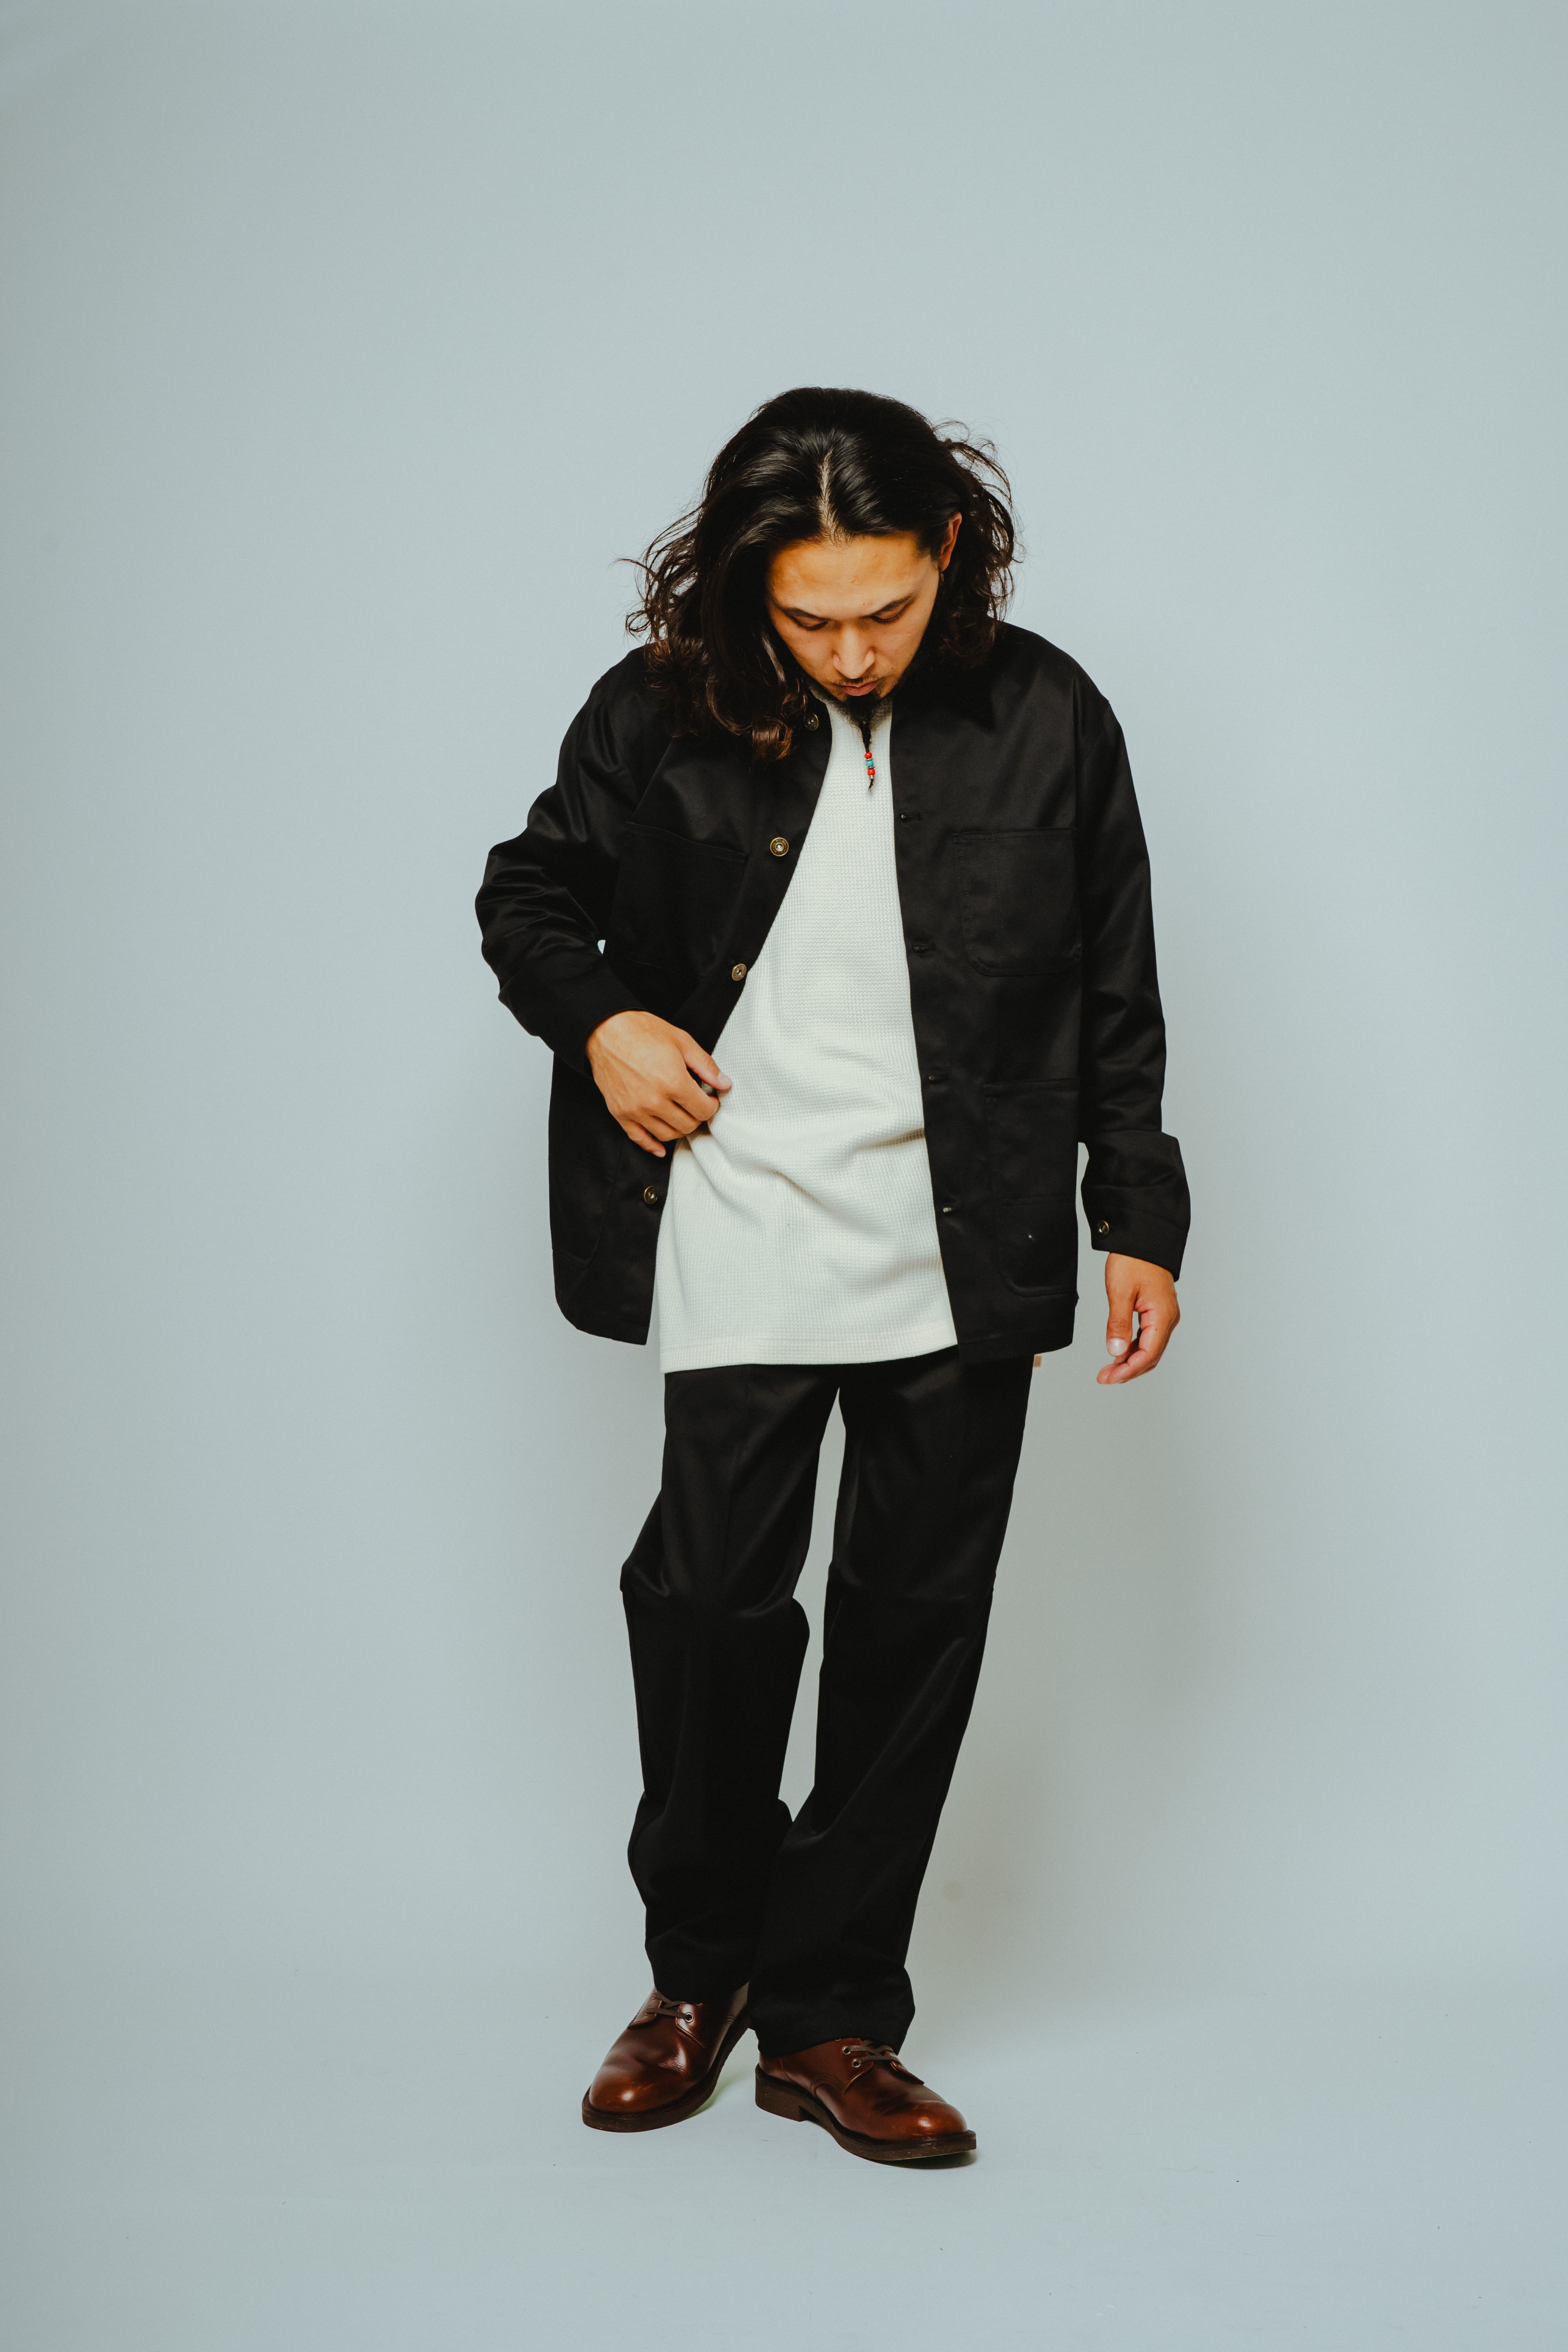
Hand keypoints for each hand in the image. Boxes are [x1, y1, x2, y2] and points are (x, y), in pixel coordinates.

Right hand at [585, 1010, 730, 1157]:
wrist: (605, 1031)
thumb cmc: (642, 1031)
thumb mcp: (682, 1041)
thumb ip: (706, 1065)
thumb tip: (724, 1084)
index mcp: (673, 1082)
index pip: (703, 1111)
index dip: (711, 1105)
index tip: (709, 1098)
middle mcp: (654, 1101)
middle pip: (688, 1125)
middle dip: (697, 1116)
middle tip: (696, 1104)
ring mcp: (635, 1110)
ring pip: (667, 1135)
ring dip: (678, 1127)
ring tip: (680, 1113)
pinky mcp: (620, 1113)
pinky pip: (639, 1139)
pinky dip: (653, 1145)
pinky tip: (661, 1146)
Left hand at [1096, 1253, 1179, 1384]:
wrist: (1142, 1241)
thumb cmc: (1133, 1261)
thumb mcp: (1120, 1292)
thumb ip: (1118, 1324)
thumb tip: (1115, 1352)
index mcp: (1162, 1316)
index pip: (1148, 1354)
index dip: (1128, 1370)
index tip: (1108, 1377)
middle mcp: (1168, 1319)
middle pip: (1151, 1356)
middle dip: (1128, 1371)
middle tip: (1104, 1378)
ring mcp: (1164, 1317)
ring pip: (1149, 1349)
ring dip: (1130, 1362)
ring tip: (1108, 1370)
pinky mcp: (1157, 1313)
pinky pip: (1147, 1338)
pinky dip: (1133, 1349)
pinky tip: (1118, 1354)